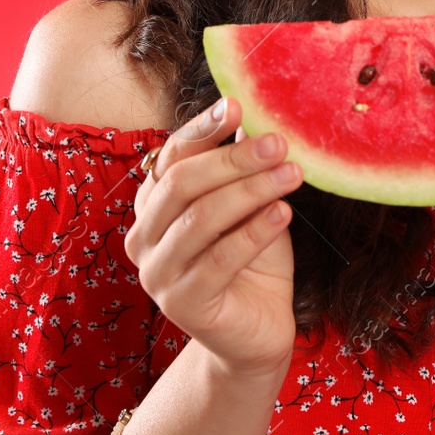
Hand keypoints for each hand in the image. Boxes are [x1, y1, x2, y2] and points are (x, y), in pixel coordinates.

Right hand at [122, 95, 301, 377]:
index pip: (171, 156)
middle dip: (234, 159)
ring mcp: (157, 274)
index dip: (202, 129)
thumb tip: (252, 111)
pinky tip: (283, 213)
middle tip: (279, 143)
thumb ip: (240, 165)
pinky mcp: (181, 305)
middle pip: (183, 184)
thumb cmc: (252, 259)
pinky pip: (218, 259)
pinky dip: (254, 232)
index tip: (237, 105)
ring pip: (200, 219)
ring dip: (250, 191)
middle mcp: (142, 237)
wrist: (258, 329)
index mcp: (152, 205)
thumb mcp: (247, 204)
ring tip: (292, 174)